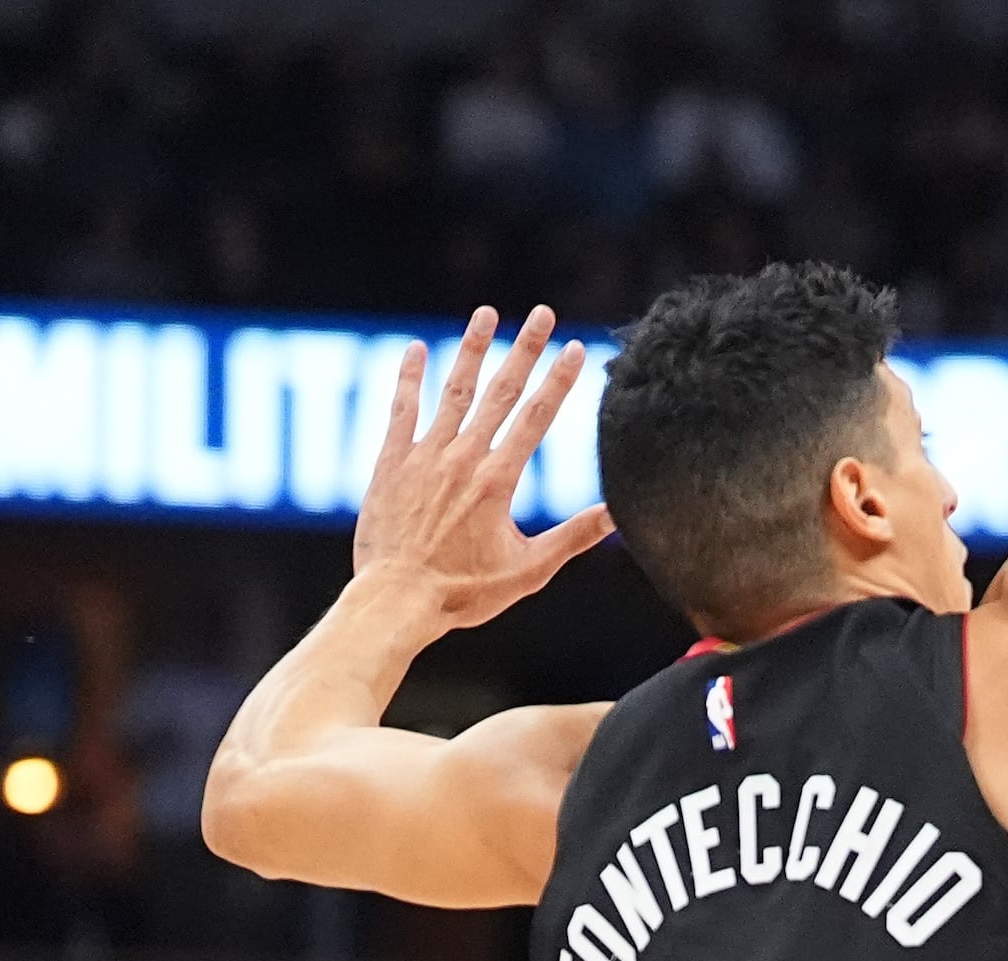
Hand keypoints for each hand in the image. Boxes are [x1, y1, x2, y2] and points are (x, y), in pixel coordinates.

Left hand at [354, 304, 615, 630]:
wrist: (396, 600)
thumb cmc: (464, 592)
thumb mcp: (530, 571)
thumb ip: (573, 537)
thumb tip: (618, 515)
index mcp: (499, 480)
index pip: (537, 417)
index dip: (559, 379)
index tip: (575, 347)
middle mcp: (463, 457)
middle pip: (501, 391)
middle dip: (525, 349)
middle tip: (542, 314)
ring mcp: (423, 456)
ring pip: (453, 391)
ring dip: (471, 349)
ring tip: (486, 314)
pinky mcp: (390, 463)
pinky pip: (401, 410)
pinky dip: (408, 379)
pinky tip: (415, 350)